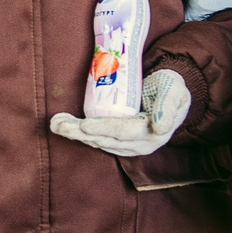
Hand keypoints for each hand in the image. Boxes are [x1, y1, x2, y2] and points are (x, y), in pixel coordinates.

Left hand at [50, 68, 191, 157]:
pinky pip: (99, 140)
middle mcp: (141, 145)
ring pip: (99, 142)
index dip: (104, 129)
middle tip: (58, 124)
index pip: (124, 132)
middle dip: (80, 133)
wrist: (169, 92)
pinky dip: (81, 134)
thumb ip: (169, 105)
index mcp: (154, 133)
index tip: (84, 125)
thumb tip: (161, 127)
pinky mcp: (121, 143)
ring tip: (56, 124)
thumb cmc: (171, 86)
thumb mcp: (175, 90)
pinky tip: (66, 127)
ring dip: (76, 134)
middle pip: (106, 139)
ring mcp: (130, 146)